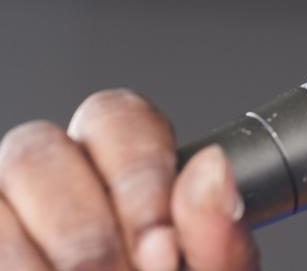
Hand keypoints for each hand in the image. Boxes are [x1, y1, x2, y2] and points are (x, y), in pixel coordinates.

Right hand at [0, 89, 258, 270]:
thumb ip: (218, 239)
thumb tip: (211, 170)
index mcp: (124, 177)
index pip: (118, 117)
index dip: (139, 173)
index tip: (163, 245)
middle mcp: (56, 186)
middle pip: (44, 147)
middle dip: (92, 227)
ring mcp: (6, 219)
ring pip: (1, 186)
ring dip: (52, 254)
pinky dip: (20, 267)